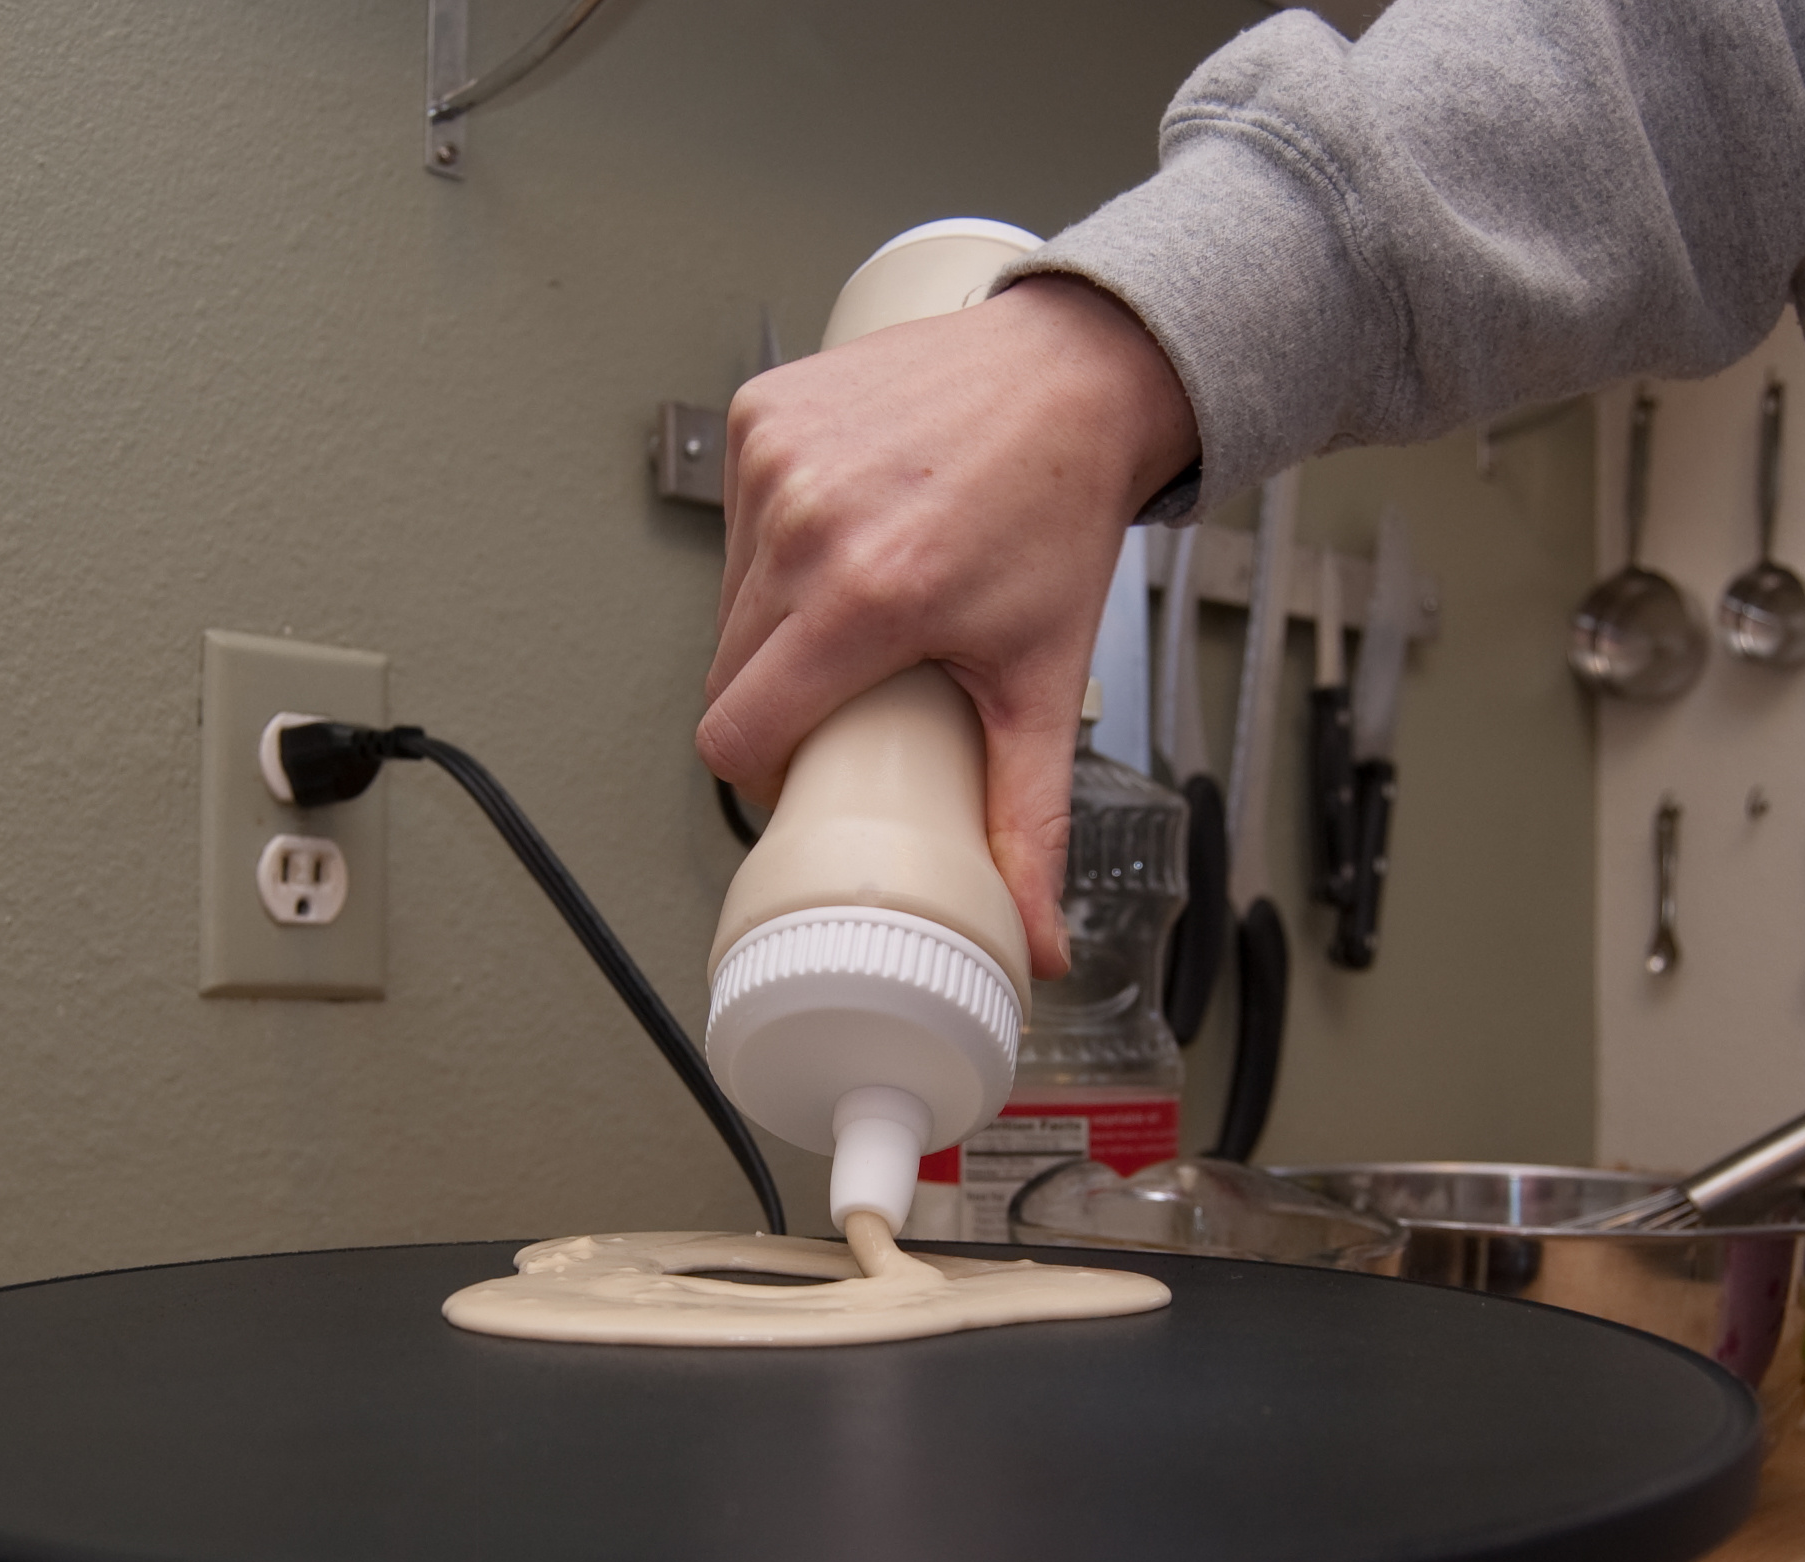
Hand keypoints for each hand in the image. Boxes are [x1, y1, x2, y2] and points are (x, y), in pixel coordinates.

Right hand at [699, 276, 1197, 978]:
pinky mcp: (763, 412)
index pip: (737, 734)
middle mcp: (806, 520)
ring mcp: (776, 457)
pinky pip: (735, 518)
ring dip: (776, 622)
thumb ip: (1027, 821)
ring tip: (858, 607)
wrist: (1078, 376)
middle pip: (727, 673)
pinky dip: (775, 543)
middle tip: (854, 691)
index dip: (766, 774)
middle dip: (781, 699)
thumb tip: (1035, 942)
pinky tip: (844, 532)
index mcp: (868, 596)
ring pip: (726, 598)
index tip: (810, 767)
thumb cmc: (1060, 513)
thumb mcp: (1044, 681)